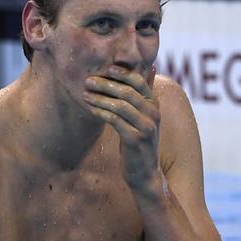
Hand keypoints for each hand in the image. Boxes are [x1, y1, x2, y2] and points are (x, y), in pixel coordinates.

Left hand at [83, 65, 162, 195]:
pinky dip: (101, 112)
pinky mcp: (135, 140)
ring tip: (85, 94)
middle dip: (106, 84)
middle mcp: (154, 115)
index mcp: (155, 106)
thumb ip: (146, 93)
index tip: (106, 68)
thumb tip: (152, 67)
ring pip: (120, 106)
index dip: (123, 73)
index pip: (140, 82)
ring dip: (100, 98)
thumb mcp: (146, 116)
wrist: (145, 173)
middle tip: (89, 80)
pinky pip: (115, 121)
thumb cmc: (141, 141)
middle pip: (128, 92)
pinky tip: (91, 109)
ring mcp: (146, 128)